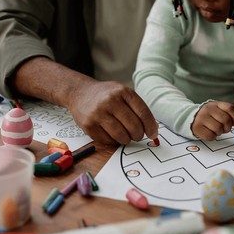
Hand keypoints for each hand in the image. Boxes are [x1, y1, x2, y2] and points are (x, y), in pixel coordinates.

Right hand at [11, 57, 157, 145]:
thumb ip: (138, 108)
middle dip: (138, 135)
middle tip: (137, 135)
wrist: (79, 92)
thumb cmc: (106, 95)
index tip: (153, 134)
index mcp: (122, 91)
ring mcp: (98, 113)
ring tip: (125, 135)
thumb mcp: (123, 93)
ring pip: (122, 136)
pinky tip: (112, 134)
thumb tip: (153, 130)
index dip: (150, 126)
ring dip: (127, 139)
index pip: (143, 112)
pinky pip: (108, 141)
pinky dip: (114, 141)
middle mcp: (110, 101)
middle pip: (134, 126)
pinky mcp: (89, 125)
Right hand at [191, 101, 233, 140]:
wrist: (191, 118)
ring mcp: (201, 118)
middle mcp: (208, 109)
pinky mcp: (197, 127)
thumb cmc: (210, 116)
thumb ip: (233, 117)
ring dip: (220, 132)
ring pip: (218, 128)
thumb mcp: (221, 113)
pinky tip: (210, 133)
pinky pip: (210, 136)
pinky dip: (213, 137)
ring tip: (216, 130)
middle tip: (225, 129)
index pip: (229, 108)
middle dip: (227, 127)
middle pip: (225, 119)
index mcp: (216, 104)